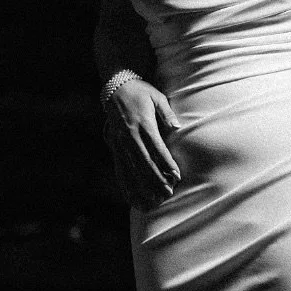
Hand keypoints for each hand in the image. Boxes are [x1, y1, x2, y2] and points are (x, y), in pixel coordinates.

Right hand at [103, 78, 182, 209]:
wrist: (115, 88)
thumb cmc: (141, 92)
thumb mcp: (157, 97)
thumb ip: (167, 113)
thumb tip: (177, 128)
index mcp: (142, 123)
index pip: (156, 148)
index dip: (166, 164)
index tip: (176, 177)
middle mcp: (129, 135)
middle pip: (143, 163)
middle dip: (156, 180)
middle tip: (167, 194)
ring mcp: (119, 143)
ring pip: (131, 169)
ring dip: (141, 187)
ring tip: (152, 202)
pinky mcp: (114, 147)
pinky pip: (119, 169)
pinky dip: (126, 185)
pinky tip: (132, 198)